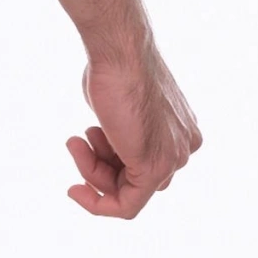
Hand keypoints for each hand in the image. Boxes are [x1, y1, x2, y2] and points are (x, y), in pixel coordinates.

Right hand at [66, 48, 202, 217]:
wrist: (119, 52)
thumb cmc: (114, 67)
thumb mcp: (120, 105)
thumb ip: (123, 129)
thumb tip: (111, 139)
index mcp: (180, 130)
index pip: (144, 162)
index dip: (108, 162)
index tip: (82, 149)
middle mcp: (184, 146)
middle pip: (137, 178)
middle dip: (100, 165)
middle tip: (77, 140)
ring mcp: (173, 158)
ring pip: (128, 191)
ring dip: (91, 173)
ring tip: (76, 141)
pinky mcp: (155, 167)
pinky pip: (127, 205)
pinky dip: (97, 204)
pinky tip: (74, 189)